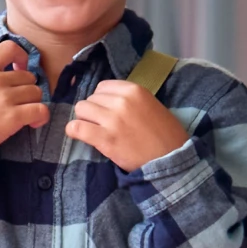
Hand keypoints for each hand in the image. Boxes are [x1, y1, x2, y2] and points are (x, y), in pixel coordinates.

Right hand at [0, 41, 47, 168]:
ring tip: (23, 115)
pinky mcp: (13, 118)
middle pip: (29, 76)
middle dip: (27, 89)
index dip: (22, 57)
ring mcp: (4, 98)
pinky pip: (41, 110)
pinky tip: (31, 123)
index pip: (10, 47)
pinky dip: (40, 117)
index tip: (19, 69)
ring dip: (33, 104)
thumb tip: (8, 77)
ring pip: (37, 93)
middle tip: (17, 103)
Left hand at [66, 79, 189, 171]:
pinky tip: (79, 135)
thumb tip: (107, 100)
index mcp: (134, 90)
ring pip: (81, 109)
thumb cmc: (165, 135)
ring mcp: (112, 120)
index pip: (102, 87)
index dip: (102, 99)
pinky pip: (76, 127)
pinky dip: (74, 131)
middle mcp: (122, 101)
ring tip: (94, 130)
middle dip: (93, 111)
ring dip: (84, 119)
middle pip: (90, 98)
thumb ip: (130, 99)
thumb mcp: (152, 106)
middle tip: (103, 124)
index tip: (107, 111)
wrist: (172, 160)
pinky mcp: (105, 138)